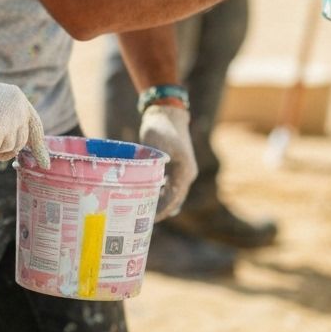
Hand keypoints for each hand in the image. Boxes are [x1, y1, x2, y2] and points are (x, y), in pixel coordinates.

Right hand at [0, 67, 49, 167]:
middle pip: (19, 143)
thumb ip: (0, 129)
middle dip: (3, 150)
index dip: (38, 146)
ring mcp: (9, 120)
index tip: (44, 164)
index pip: (34, 125)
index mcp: (17, 98)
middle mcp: (18, 107)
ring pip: (5, 150)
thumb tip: (8, 154)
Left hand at [139, 103, 197, 219]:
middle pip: (175, 199)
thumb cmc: (161, 127)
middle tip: (143, 220)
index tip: (147, 218)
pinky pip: (171, 186)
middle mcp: (187, 174)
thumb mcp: (155, 146)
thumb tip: (142, 185)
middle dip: (161, 210)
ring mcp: (184, 171)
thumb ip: (152, 165)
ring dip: (161, 203)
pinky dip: (162, 194)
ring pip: (174, 194)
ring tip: (144, 212)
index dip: (161, 210)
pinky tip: (148, 198)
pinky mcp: (178, 167)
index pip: (173, 198)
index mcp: (185, 171)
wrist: (168, 111)